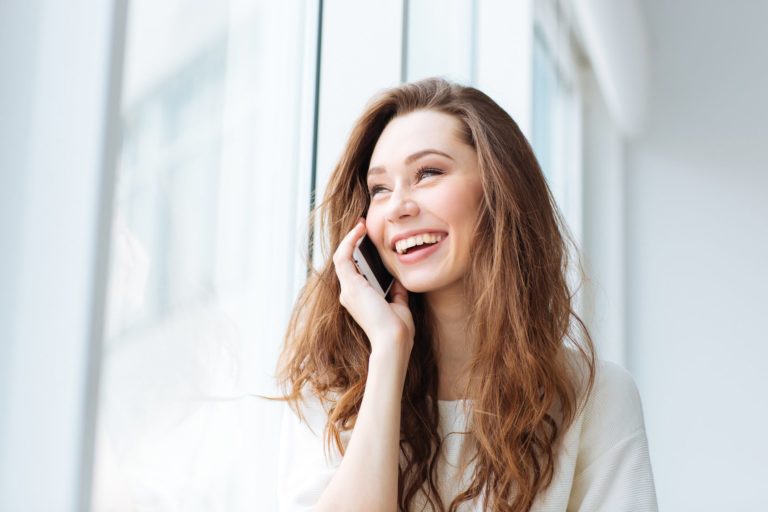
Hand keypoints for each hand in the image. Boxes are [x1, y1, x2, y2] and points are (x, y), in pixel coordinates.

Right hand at [332, 219, 414, 356]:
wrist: (393, 341)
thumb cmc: (397, 330)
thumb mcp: (399, 306)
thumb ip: (396, 293)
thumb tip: (398, 281)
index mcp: (359, 300)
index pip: (354, 272)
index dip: (357, 254)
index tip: (367, 239)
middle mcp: (349, 294)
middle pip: (346, 262)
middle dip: (352, 242)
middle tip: (362, 226)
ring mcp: (348, 290)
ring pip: (341, 258)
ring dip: (349, 239)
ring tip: (360, 224)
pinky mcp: (350, 286)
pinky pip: (343, 257)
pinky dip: (349, 242)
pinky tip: (359, 231)